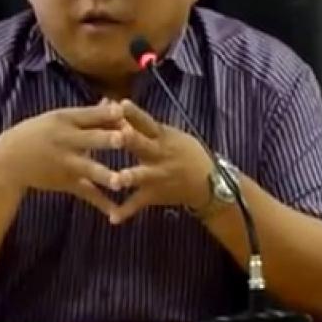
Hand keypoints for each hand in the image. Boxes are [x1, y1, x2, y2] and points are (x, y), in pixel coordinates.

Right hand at [0, 100, 124, 216]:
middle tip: (124, 138)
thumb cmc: (39, 133)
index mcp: (65, 120)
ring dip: (105, 175)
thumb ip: (89, 114)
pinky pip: (86, 193)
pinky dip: (101, 203)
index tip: (125, 109)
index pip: (89, 115)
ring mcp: (66, 163)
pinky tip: (117, 212)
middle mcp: (66, 141)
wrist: (9, 161)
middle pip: (90, 139)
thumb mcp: (59, 119)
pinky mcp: (66, 182)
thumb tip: (113, 101)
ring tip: (121, 182)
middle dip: (107, 139)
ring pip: (89, 169)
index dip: (107, 113)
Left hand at [109, 99, 212, 224]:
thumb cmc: (183, 152)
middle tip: (117, 135)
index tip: (121, 103)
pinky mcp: (154, 194)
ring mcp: (156, 175)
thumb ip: (143, 124)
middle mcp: (159, 155)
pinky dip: (126, 211)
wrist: (208, 183)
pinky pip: (138, 203)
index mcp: (162, 136)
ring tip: (115, 180)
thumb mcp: (169, 134)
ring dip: (129, 177)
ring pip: (141, 175)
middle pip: (142, 145)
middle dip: (130, 140)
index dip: (134, 113)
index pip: (147, 122)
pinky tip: (112, 218)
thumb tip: (116, 105)